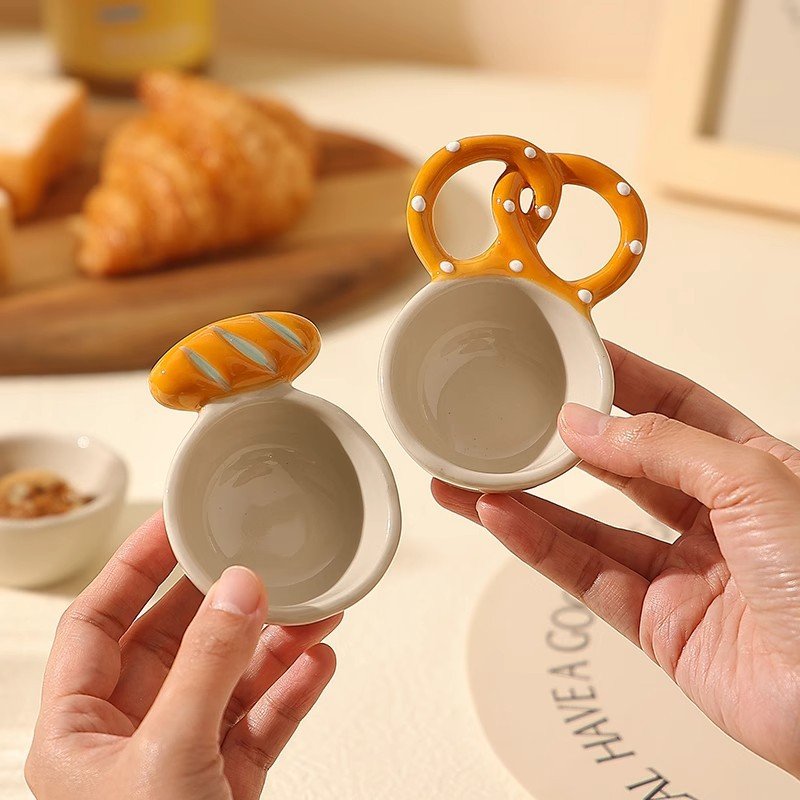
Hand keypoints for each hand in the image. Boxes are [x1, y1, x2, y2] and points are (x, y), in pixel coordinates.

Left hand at [26, 513, 339, 799]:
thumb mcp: (170, 756)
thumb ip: (208, 665)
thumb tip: (238, 587)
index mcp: (80, 728)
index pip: (98, 620)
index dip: (134, 565)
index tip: (175, 523)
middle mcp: (129, 736)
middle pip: (176, 640)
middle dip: (223, 599)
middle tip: (259, 556)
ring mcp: (183, 758)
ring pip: (229, 677)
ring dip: (274, 640)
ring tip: (314, 606)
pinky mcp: (229, 784)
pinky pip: (263, 720)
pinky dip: (293, 689)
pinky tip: (318, 660)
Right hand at [433, 342, 799, 779]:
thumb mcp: (755, 481)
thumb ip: (664, 447)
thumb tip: (587, 425)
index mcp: (754, 468)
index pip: (676, 406)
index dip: (625, 380)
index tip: (575, 358)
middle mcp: (716, 517)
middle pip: (622, 465)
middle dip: (564, 442)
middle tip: (512, 419)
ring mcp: (684, 572)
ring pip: (589, 525)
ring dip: (528, 499)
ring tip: (476, 474)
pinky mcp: (659, 624)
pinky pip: (586, 576)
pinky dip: (539, 546)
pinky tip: (500, 516)